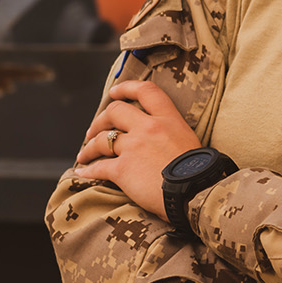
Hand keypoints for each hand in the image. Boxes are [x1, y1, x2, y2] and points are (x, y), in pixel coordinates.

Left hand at [74, 80, 201, 218]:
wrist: (196, 194)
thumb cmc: (198, 173)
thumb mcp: (189, 141)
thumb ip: (172, 133)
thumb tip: (163, 140)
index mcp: (168, 119)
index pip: (145, 91)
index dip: (126, 88)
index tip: (114, 92)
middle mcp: (148, 128)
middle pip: (115, 112)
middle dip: (100, 120)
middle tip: (93, 129)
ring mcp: (134, 147)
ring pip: (102, 140)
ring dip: (90, 147)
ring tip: (85, 154)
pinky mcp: (123, 169)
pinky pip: (99, 167)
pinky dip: (88, 170)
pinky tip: (82, 172)